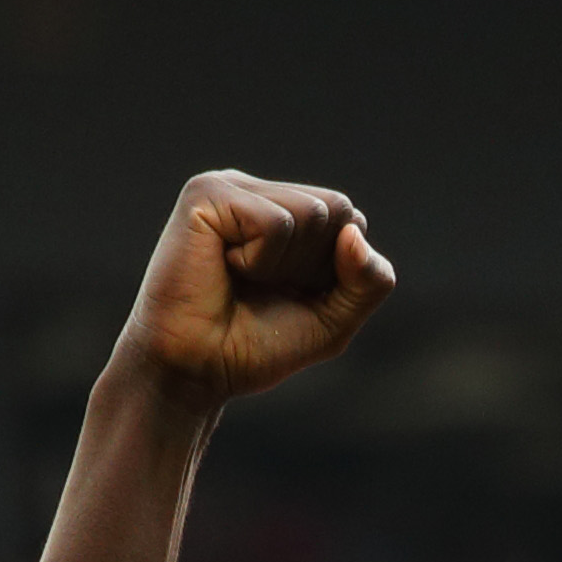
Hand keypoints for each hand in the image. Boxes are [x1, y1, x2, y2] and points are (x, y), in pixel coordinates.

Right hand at [110, 171, 395, 407]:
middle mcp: (256, 191)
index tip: (284, 294)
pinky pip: (276, 223)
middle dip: (312, 265)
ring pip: (311, 213)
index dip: (333, 271)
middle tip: (259, 288)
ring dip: (284, 265)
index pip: (349, 218)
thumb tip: (355, 232)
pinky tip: (223, 268)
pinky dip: (260, 261)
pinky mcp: (207, 195)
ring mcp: (230, 187)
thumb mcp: (333, 320)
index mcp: (281, 209)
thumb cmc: (252, 348)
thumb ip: (368, 282)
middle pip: (336, 208)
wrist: (192, 373)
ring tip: (238, 278)